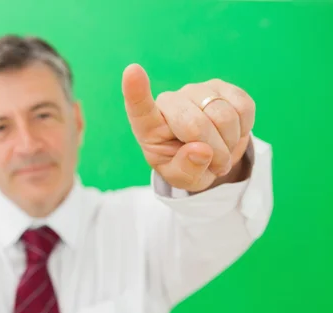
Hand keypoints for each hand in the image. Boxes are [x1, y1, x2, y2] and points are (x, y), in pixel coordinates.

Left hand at [122, 64, 254, 191]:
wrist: (210, 155)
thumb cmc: (185, 165)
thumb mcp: (181, 178)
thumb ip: (186, 170)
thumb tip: (200, 151)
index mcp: (148, 126)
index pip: (139, 107)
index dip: (136, 90)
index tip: (132, 71)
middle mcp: (170, 101)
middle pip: (195, 124)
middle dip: (213, 152)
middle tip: (215, 165)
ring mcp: (195, 90)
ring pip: (223, 116)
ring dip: (229, 143)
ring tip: (221, 151)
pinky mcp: (222, 86)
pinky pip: (243, 107)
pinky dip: (243, 129)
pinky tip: (231, 134)